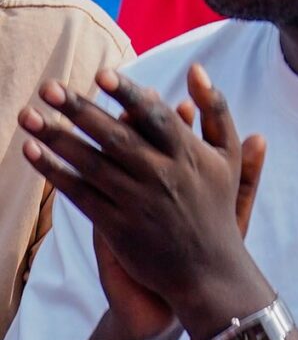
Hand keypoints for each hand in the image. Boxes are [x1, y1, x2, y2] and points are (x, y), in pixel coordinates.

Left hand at [21, 63, 267, 339]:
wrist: (208, 271)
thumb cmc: (217, 205)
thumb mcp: (227, 153)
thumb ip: (215, 108)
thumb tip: (196, 68)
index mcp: (187, 152)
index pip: (153, 115)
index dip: (127, 94)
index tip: (102, 75)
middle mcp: (160, 174)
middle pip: (114, 136)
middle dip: (79, 110)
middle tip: (49, 88)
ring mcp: (136, 202)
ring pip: (90, 164)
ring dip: (56, 138)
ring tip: (28, 115)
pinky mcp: (117, 227)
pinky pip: (80, 195)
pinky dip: (56, 173)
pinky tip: (34, 153)